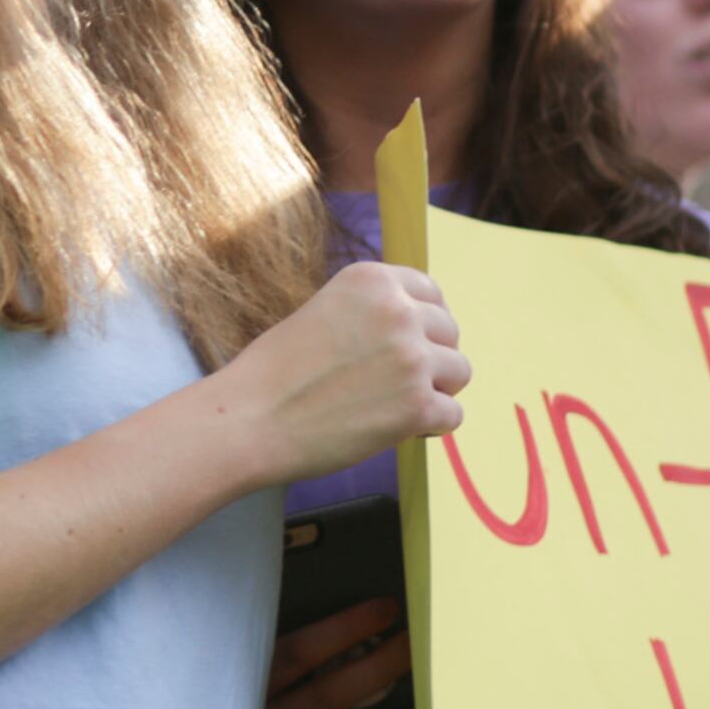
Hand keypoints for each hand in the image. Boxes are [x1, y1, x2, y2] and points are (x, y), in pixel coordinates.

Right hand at [220, 262, 468, 487]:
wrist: (251, 418)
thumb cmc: (276, 372)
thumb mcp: (326, 311)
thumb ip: (373, 312)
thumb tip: (421, 330)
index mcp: (372, 280)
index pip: (431, 292)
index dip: (423, 322)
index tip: (404, 344)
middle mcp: (398, 311)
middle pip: (450, 332)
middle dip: (429, 358)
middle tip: (389, 382)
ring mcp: (411, 358)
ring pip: (458, 372)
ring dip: (432, 391)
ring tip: (389, 404)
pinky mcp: (417, 406)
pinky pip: (452, 414)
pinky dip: (428, 426)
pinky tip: (390, 427)